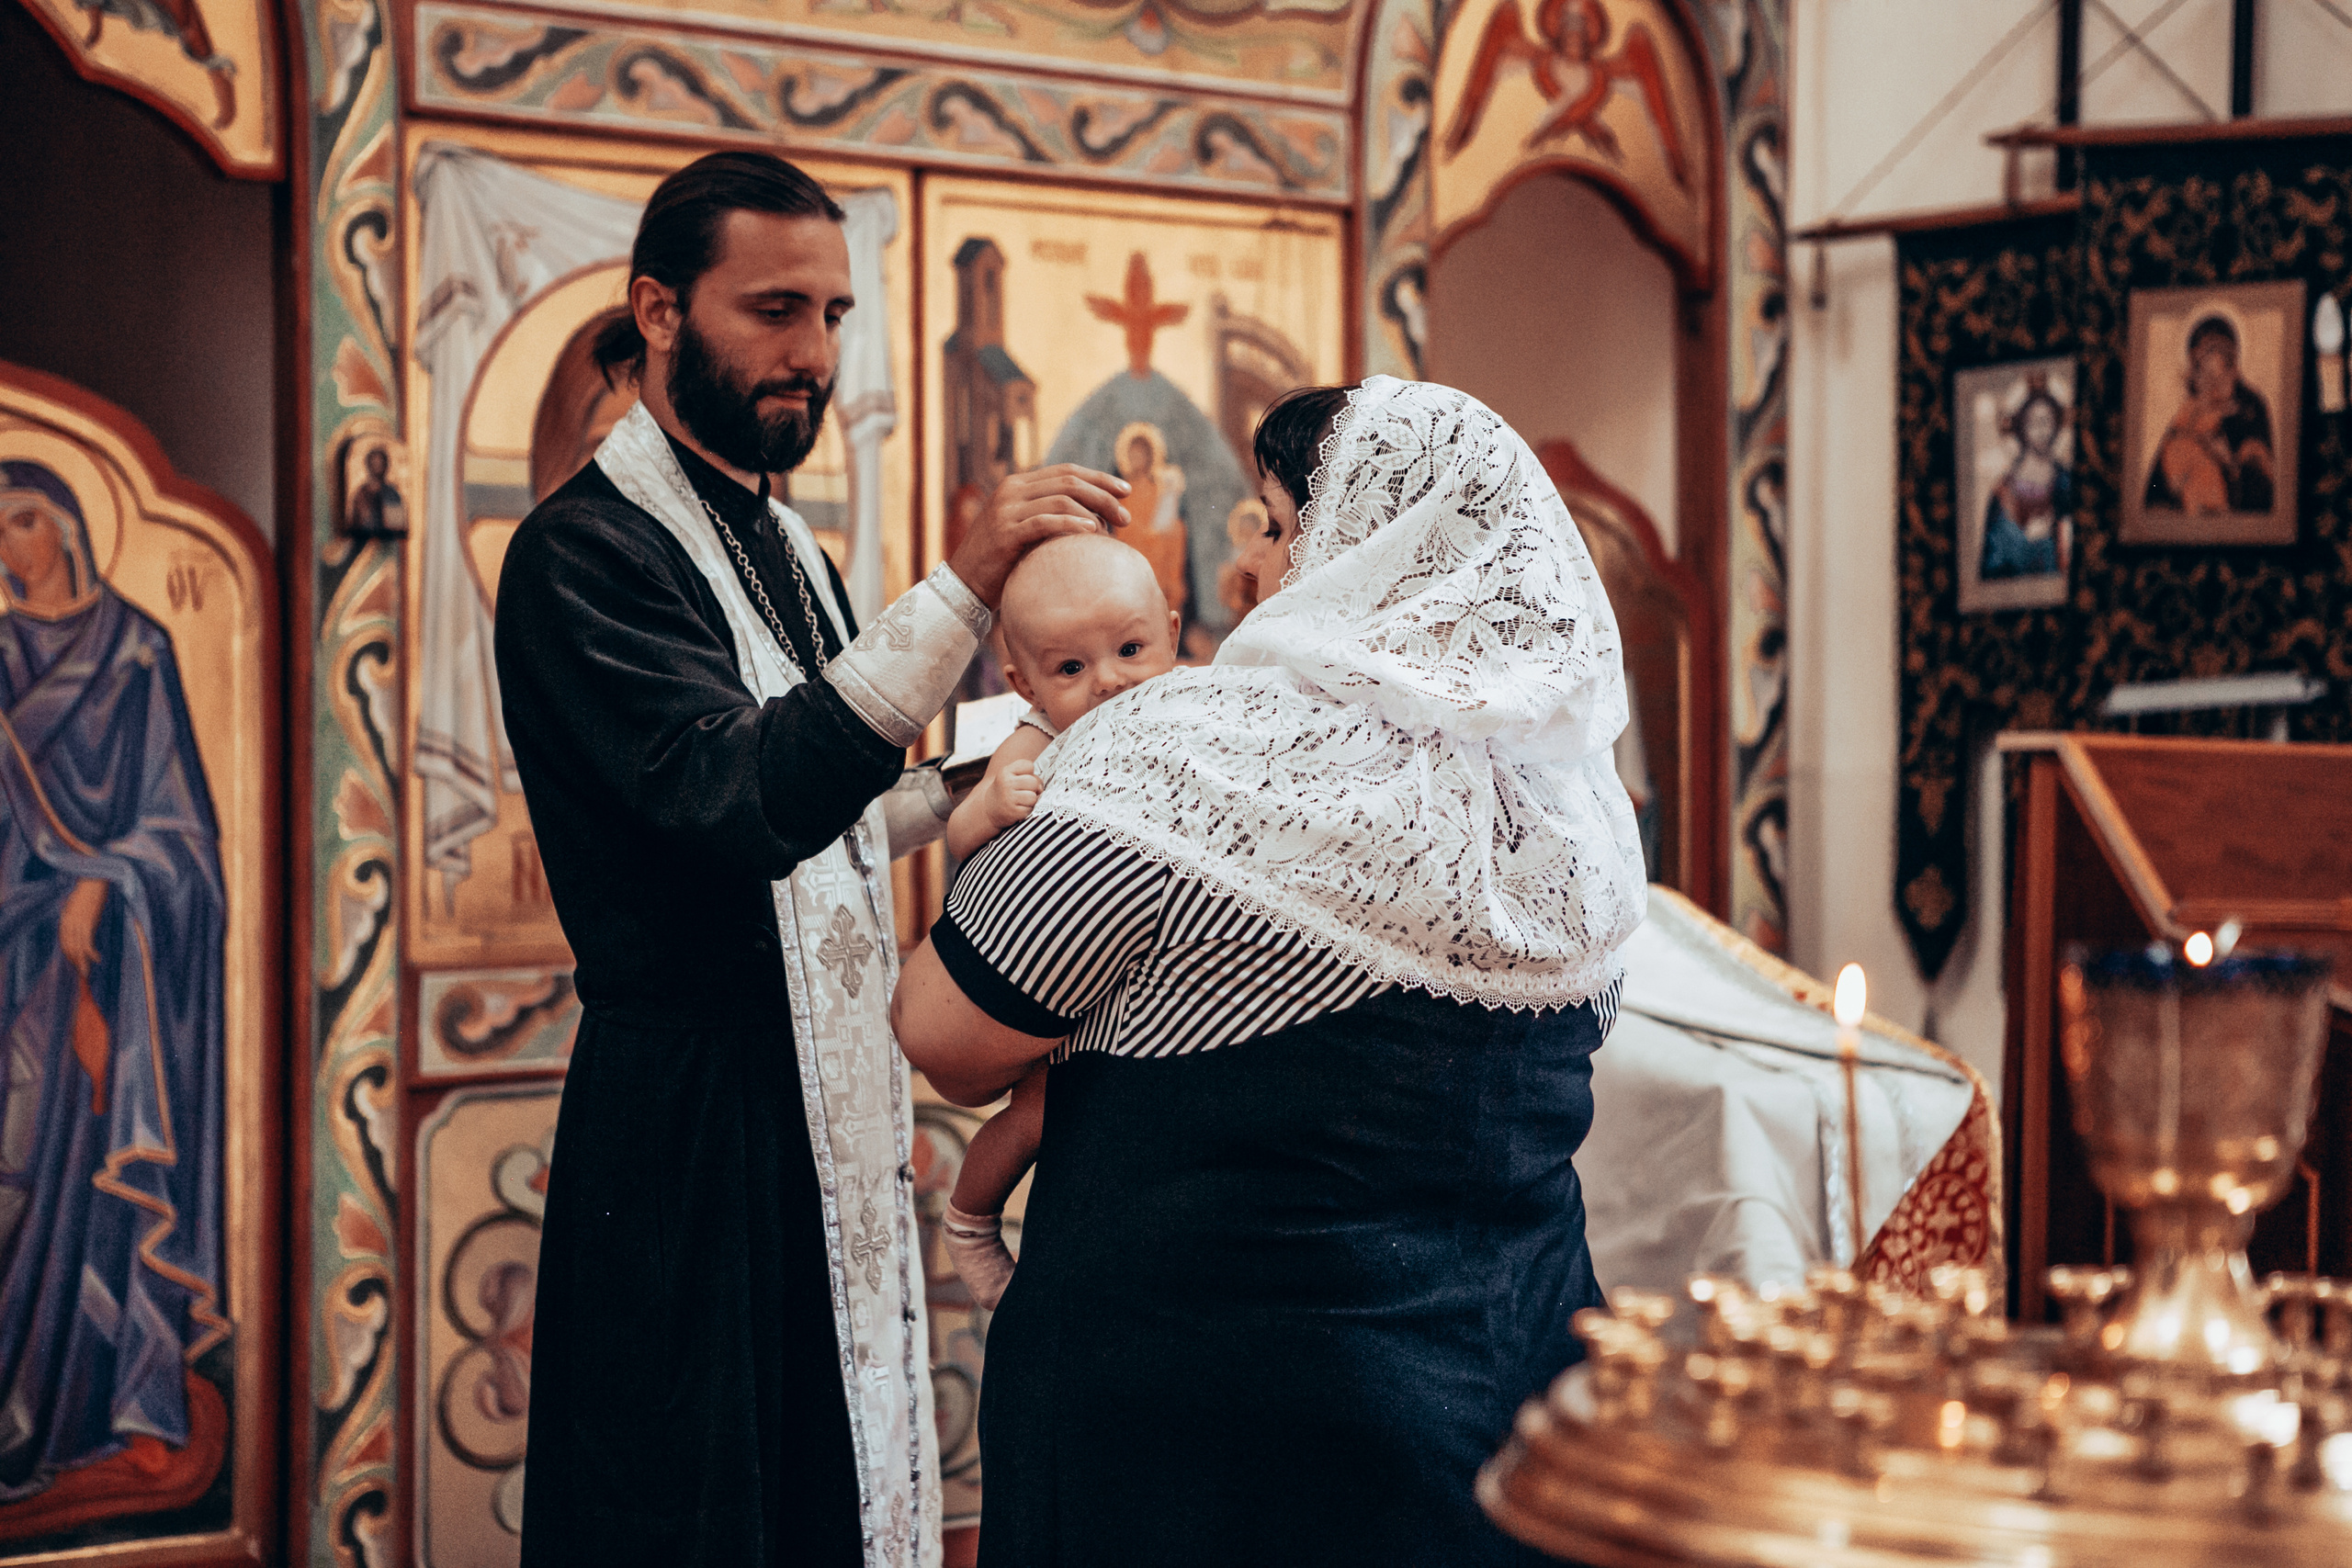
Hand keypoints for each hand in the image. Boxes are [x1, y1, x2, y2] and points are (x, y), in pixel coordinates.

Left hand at [59, 878, 106, 974]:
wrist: (93, 878)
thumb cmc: (88, 888)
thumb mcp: (78, 902)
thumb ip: (76, 912)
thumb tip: (79, 920)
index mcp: (65, 918)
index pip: (65, 941)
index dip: (70, 954)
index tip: (76, 963)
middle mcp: (68, 923)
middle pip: (69, 947)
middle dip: (75, 961)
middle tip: (81, 973)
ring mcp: (77, 923)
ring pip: (77, 947)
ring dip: (81, 961)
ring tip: (85, 973)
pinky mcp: (87, 922)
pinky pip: (87, 942)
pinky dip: (91, 952)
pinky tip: (97, 959)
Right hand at [948, 465, 1130, 607]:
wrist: (964, 583)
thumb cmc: (1001, 561)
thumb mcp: (1025, 529)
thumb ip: (1048, 515)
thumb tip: (1093, 515)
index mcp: (1018, 484)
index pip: (1066, 471)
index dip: (1099, 478)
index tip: (1125, 490)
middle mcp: (1012, 490)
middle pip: (1069, 481)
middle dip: (1103, 495)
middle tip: (1126, 516)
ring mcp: (1007, 509)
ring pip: (1061, 498)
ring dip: (1094, 510)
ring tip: (1114, 528)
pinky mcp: (1006, 532)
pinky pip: (1045, 522)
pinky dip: (1072, 523)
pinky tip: (1092, 531)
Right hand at [983, 760, 1040, 830]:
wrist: (988, 810)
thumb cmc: (1006, 791)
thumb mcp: (1012, 777)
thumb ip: (1030, 777)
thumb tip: (1040, 789)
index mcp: (1005, 771)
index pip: (1029, 765)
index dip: (1028, 773)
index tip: (1019, 779)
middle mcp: (1006, 783)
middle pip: (1033, 782)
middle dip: (1032, 788)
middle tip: (1021, 793)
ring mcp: (1009, 798)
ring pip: (1033, 797)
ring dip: (1030, 801)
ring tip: (1020, 801)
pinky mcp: (1013, 812)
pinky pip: (1030, 809)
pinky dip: (1026, 811)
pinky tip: (1017, 809)